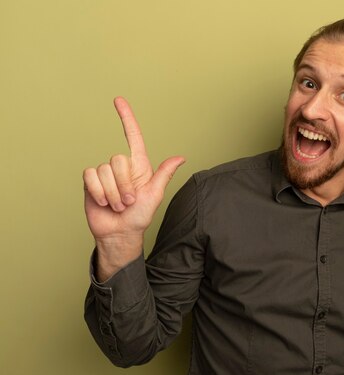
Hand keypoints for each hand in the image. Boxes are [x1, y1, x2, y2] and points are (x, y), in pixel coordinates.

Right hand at [83, 97, 184, 243]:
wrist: (120, 233)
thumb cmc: (140, 216)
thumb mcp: (155, 195)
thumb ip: (164, 174)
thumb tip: (180, 157)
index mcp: (139, 166)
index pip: (133, 137)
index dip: (126, 118)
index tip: (118, 100)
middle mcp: (121, 167)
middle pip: (118, 160)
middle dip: (125, 186)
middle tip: (129, 201)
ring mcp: (105, 174)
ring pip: (104, 171)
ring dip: (113, 194)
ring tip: (118, 205)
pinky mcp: (90, 182)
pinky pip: (91, 177)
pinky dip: (99, 192)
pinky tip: (103, 202)